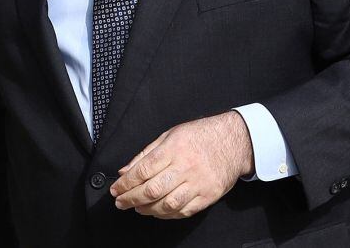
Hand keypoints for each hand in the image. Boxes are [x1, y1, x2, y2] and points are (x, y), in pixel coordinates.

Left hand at [109, 111, 252, 219]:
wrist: (233, 142)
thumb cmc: (201, 136)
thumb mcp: (170, 135)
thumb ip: (146, 153)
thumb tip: (126, 170)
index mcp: (173, 149)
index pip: (143, 170)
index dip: (126, 183)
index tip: (116, 189)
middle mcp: (185, 167)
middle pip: (152, 190)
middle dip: (131, 199)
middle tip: (121, 202)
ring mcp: (198, 183)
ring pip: (167, 204)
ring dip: (147, 209)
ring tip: (137, 207)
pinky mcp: (208, 196)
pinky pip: (183, 211)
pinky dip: (167, 214)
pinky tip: (157, 211)